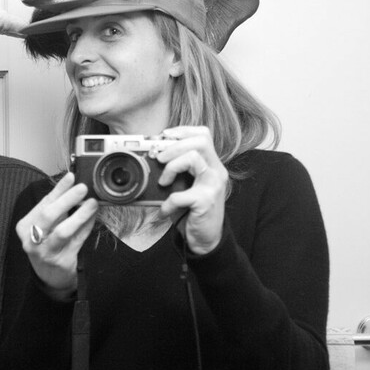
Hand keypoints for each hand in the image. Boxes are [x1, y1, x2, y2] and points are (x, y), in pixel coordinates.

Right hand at [16, 173, 97, 300]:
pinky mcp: (61, 262)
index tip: (71, 177)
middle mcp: (31, 240)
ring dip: (79, 215)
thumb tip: (72, 182)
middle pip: (48, 216)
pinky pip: (76, 242)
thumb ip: (56, 206)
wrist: (50, 277)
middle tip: (82, 188)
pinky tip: (93, 218)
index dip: (58, 189)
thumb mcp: (46, 225)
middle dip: (66, 200)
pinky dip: (86, 228)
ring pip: (62, 231)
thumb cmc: (48, 244)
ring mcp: (45, 253)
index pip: (43, 203)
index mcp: (24, 227)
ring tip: (92, 203)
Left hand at [155, 126, 228, 255]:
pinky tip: (164, 210)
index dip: (182, 131)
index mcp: (212, 164)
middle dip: (174, 146)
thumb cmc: (193, 210)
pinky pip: (182, 194)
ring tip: (162, 182)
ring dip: (171, 167)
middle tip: (159, 158)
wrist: (207, 238)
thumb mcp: (187, 185)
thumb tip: (152, 155)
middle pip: (200, 141)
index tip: (164, 137)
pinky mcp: (206, 202)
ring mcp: (214, 185)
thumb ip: (178, 169)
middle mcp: (217, 171)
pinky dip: (168, 202)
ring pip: (193, 158)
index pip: (203, 134)